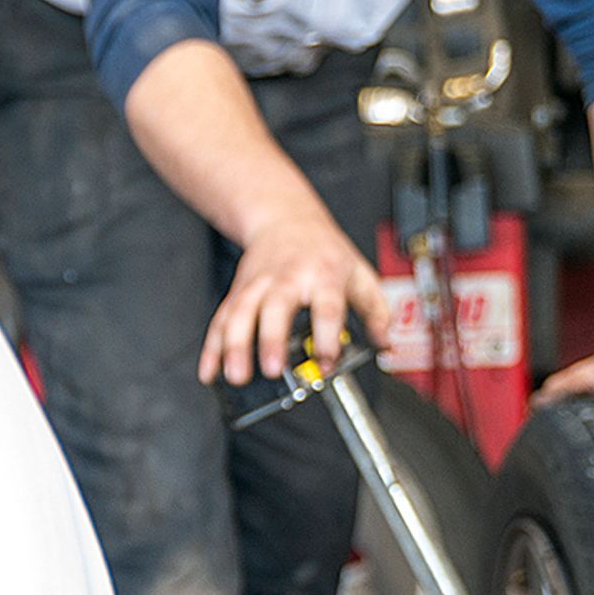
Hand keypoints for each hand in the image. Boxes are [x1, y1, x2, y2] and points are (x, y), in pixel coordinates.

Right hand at [199, 213, 386, 387]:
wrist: (285, 219)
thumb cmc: (323, 250)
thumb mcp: (359, 272)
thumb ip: (376, 310)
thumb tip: (384, 343)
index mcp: (322, 275)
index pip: (327, 307)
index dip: (327, 336)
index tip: (326, 361)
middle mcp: (287, 278)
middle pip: (275, 307)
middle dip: (270, 339)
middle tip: (271, 368)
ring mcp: (257, 285)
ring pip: (240, 313)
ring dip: (233, 346)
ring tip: (235, 376)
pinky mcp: (237, 293)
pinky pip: (220, 320)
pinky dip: (212, 347)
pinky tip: (209, 371)